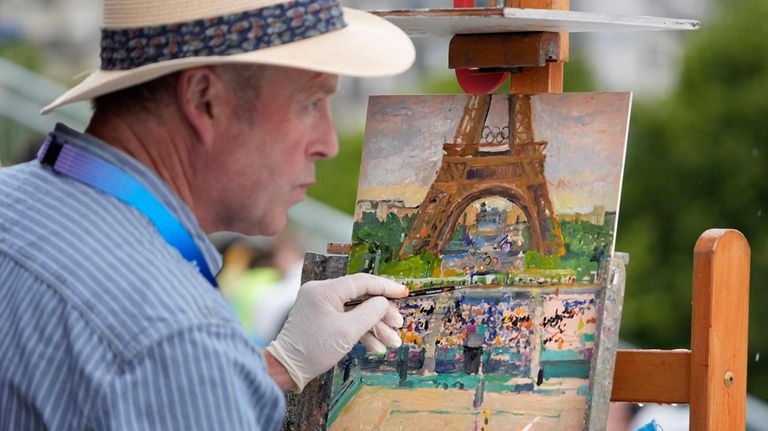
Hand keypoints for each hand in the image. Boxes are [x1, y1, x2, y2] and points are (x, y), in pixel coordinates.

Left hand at [266, 273, 407, 390]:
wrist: (288, 369)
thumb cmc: (314, 349)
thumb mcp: (348, 331)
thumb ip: (370, 313)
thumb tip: (383, 302)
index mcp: (325, 290)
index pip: (362, 281)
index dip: (385, 286)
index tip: (403, 292)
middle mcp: (322, 293)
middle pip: (361, 297)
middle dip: (381, 314)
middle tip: (398, 325)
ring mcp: (322, 306)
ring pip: (356, 311)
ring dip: (375, 327)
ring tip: (392, 342)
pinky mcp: (322, 319)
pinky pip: (346, 320)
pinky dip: (361, 332)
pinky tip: (377, 347)